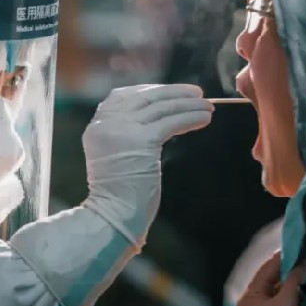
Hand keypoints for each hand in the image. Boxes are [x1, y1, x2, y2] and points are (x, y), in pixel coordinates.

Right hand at [82, 84, 213, 244]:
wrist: (112, 214)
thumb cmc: (118, 193)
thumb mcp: (114, 154)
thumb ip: (126, 133)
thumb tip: (157, 117)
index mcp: (97, 125)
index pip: (123, 95)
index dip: (150, 90)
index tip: (171, 92)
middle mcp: (107, 122)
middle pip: (145, 97)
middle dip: (174, 93)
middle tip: (197, 93)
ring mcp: (123, 129)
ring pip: (161, 108)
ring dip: (188, 105)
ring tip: (208, 107)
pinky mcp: (141, 140)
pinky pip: (171, 122)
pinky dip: (190, 117)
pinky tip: (204, 118)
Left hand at [235, 251, 305, 305]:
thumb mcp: (286, 300)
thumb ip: (294, 280)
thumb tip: (302, 263)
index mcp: (250, 294)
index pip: (266, 269)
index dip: (281, 259)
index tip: (296, 249)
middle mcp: (249, 303)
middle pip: (269, 283)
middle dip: (285, 274)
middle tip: (303, 265)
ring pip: (273, 296)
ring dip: (287, 288)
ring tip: (304, 281)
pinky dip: (286, 301)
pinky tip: (298, 300)